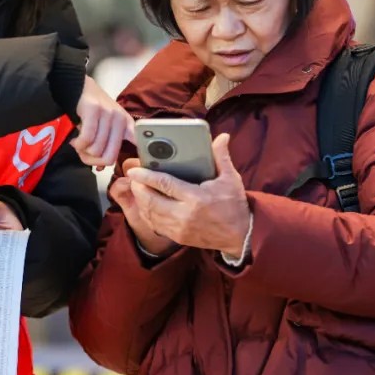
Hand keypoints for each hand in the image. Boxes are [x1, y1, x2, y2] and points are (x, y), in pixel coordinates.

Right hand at [71, 76, 134, 168]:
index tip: (121, 165)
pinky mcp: (94, 111)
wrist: (79, 88)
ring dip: (83, 152)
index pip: (138, 145)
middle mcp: (120, 120)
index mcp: (127, 125)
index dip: (133, 161)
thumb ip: (106, 147)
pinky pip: (86, 140)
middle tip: (84, 154)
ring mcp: (108, 114)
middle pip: (109, 157)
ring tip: (79, 144)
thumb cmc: (92, 111)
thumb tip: (101, 169)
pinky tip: (75, 142)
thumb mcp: (106, 127)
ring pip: (96, 150)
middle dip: (93, 161)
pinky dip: (78, 145)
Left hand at [125, 133, 249, 257]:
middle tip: (134, 177)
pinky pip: (155, 225)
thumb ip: (222, 157)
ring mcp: (180, 229)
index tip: (133, 170)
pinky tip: (146, 203)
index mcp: (196, 198)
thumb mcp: (230, 179)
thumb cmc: (234, 205)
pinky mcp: (178, 238)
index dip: (146, 176)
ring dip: (140, 200)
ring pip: (149, 214)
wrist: (241, 235)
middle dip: (138, 188)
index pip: (164, 184)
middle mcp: (185, 215)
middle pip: (150, 201)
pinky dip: (147, 213)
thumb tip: (222, 137)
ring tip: (138, 187)